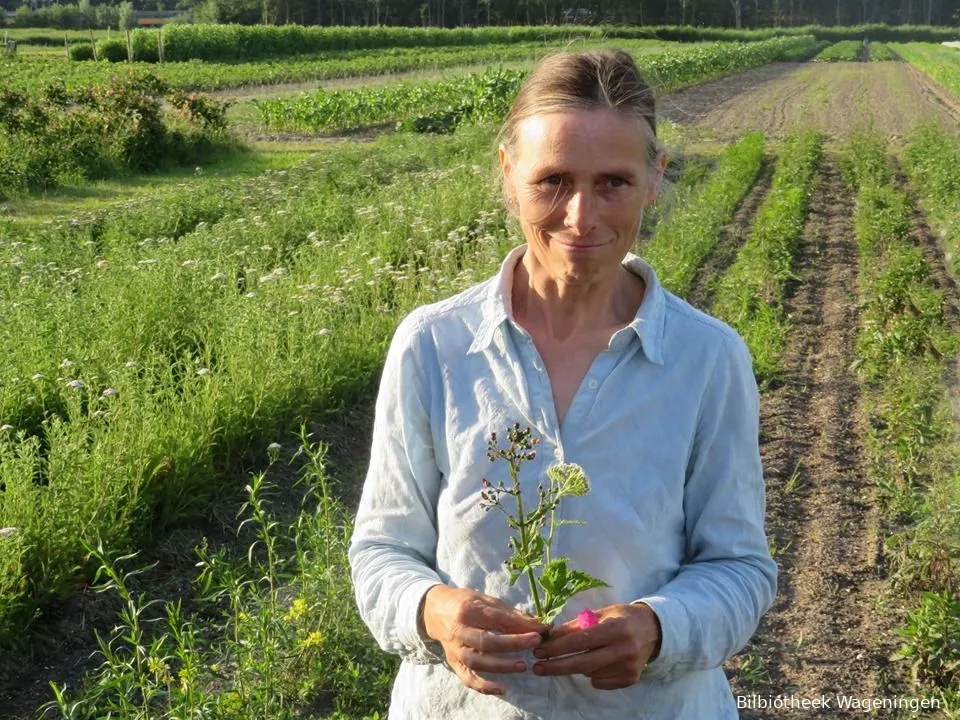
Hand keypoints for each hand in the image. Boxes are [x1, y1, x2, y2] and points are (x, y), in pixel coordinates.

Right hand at [422, 584, 550, 695]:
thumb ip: (510, 613)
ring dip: (501, 666)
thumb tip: (537, 623)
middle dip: (513, 643)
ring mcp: (455, 649)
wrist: (434, 611)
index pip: (498, 619)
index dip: (522, 624)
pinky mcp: (453, 663)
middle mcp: (459, 630)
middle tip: (535, 642)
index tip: (543, 628)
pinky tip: (502, 689)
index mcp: (469, 609)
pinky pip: (468, 678)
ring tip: (523, 665)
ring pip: (477, 661)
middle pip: (487, 641)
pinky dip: (484, 686)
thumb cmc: (464, 603)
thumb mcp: (485, 600)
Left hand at [531, 602, 660, 689]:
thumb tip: (551, 637)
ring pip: (589, 673)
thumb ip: (576, 625)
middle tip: (537, 667)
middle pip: (582, 663)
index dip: (557, 647)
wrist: (652, 630)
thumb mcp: (601, 613)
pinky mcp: (630, 679)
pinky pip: (599, 682)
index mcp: (616, 628)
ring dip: (578, 665)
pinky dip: (592, 673)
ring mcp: (628, 667)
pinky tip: (599, 661)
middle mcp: (624, 649)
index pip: (580, 641)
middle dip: (556, 666)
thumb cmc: (621, 617)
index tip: (539, 650)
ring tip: (582, 654)